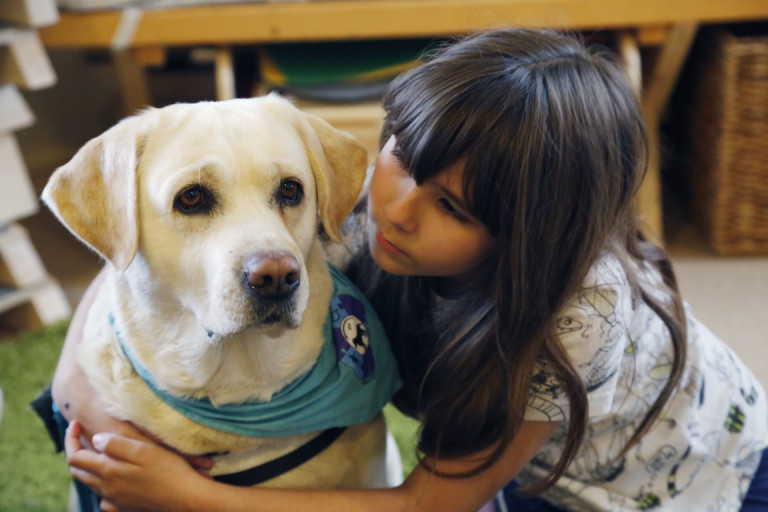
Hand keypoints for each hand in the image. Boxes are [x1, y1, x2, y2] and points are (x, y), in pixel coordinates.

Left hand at [66, 421, 212, 511]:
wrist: (186, 498)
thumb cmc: (169, 470)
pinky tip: (115, 480)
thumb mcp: (144, 450)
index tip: (76, 423)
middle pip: (78, 471)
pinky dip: (103, 487)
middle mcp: (106, 488)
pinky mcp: (124, 508)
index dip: (70, 438)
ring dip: (89, 468)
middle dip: (76, 451)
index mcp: (108, 471)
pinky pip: (104, 498)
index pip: (75, 456)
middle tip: (84, 435)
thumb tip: (95, 439)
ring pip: (90, 484)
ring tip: (99, 453)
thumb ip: (116, 444)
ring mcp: (114, 500)